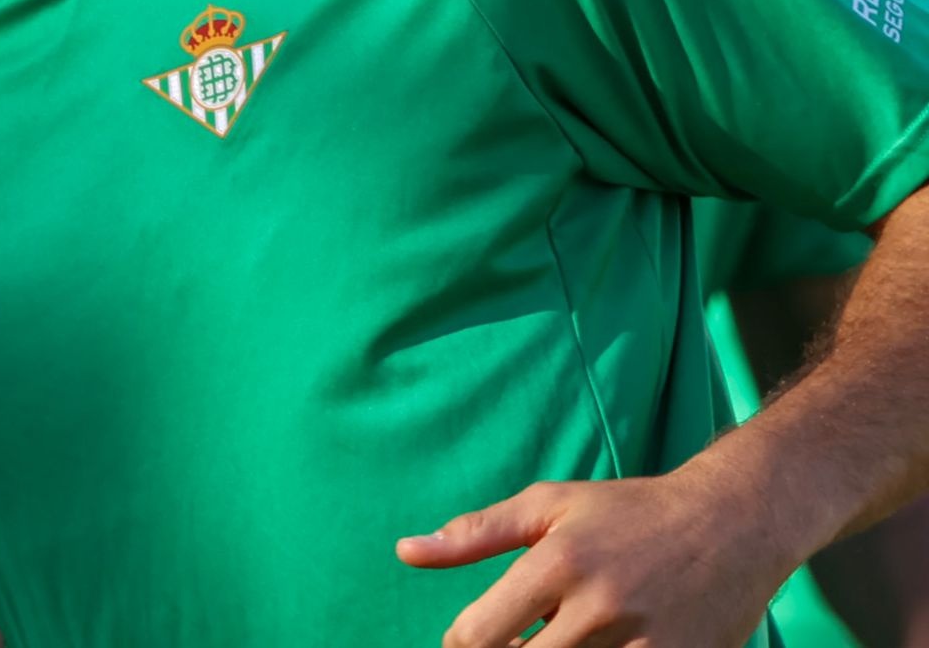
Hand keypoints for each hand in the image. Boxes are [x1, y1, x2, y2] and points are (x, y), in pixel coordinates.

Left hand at [397, 475, 798, 646]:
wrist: (734, 522)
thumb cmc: (627, 511)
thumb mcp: (548, 505)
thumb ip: (475, 532)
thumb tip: (405, 552)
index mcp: (559, 563)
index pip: (480, 635)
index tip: (466, 643)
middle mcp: (601, 606)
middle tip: (511, 642)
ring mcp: (646, 641)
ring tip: (553, 639)